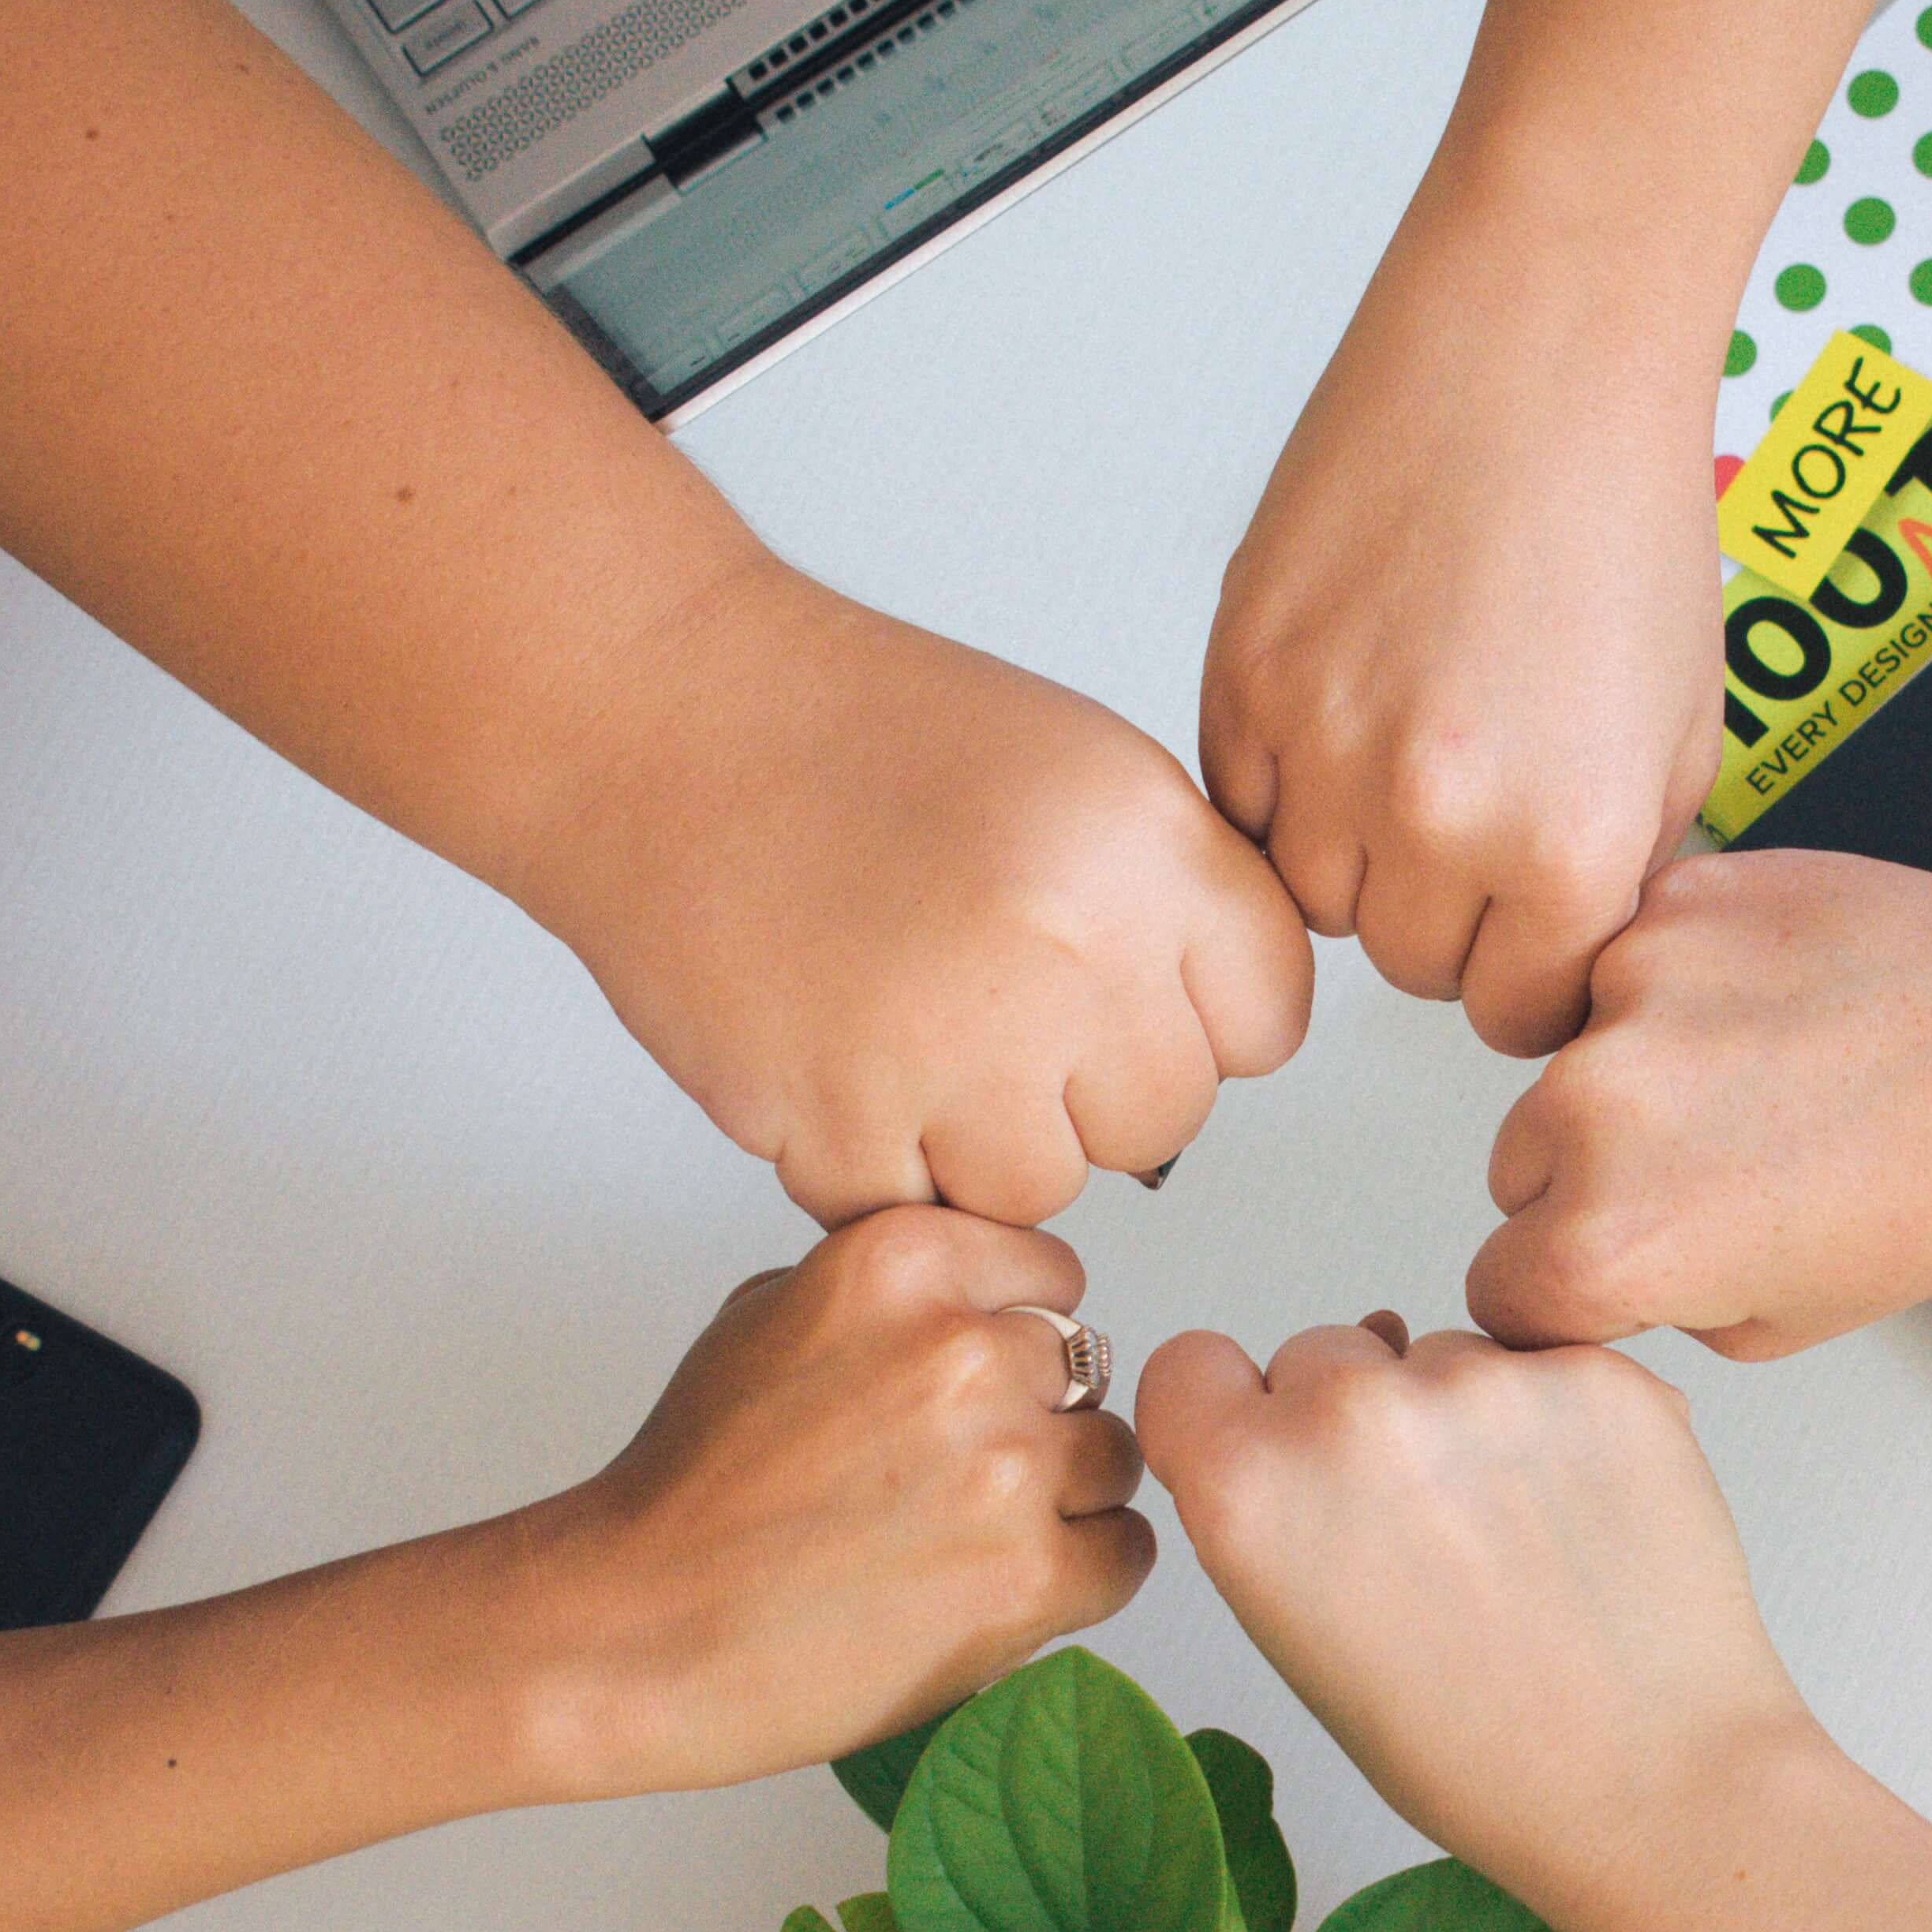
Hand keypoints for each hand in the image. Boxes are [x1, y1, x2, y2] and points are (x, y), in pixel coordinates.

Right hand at [496, 1209, 1153, 1794]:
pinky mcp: (1030, 1576)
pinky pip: (1125, 1553)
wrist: (637, 1630)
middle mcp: (964, 1350)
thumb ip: (892, 1293)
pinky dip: (1078, 1578)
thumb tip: (985, 1301)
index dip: (1018, 1338)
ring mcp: (1005, 1465)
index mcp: (901, 1264)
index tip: (974, 1388)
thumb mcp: (767, 1317)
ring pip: (1116, 1460)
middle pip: (1088, 1372)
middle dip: (1036, 1422)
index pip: (1053, 1275)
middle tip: (949, 1482)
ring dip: (1064, 1502)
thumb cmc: (689, 1492)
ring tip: (962, 1540)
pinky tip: (990, 1590)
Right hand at [553, 578, 1314, 1224]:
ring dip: (984, 1139)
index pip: (1268, 1020)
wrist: (664, 718)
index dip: (1200, 1016)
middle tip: (998, 1006)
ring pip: (1045, 1189)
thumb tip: (1225, 1036)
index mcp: (1143, 848)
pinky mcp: (836, 1121)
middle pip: (1164, 1121)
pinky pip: (914, 1214)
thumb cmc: (861, 734)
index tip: (1131, 991)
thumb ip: (1174, 903)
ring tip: (911, 1028)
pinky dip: (877, 1162)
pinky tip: (843, 1056)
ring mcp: (949, 1046)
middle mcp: (1063, 949)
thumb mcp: (1081, 770)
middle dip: (1092, 1087)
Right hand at [1136, 1316, 1813, 1907]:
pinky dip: (1560, 1418)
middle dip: (1355, 1420)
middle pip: (1319, 1353)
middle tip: (1423, 1531)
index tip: (1274, 1452)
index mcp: (1251, 1489)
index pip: (1192, 1367)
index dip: (1234, 1412)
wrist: (1654, 1784)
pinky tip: (1586, 1515)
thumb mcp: (1303, 1648)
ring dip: (1464, 1416)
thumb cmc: (1478, 1755)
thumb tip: (1296, 1417)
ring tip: (1519, 1537)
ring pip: (1439, 1352)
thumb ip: (1270, 1513)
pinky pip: (1544, 1360)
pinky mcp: (1596, 1372)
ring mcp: (1481, 1379)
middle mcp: (1351, 1414)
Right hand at [1202, 218, 1724, 1057]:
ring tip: (1412, 743)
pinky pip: (1243, 806)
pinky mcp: (1242, 674)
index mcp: (1566, 846)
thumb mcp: (1681, 733)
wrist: (1540, 345)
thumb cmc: (1623, 508)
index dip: (1527, 965)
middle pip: (1409, 966)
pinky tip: (1354, 699)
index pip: (1517, 1011)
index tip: (1527, 918)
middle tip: (1475, 803)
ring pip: (1313, 899)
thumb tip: (1562, 954)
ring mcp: (1324, 747)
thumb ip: (1618, 869)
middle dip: (1446, 908)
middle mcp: (1437, 815)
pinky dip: (1287, 782)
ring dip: (1357, 852)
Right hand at [1472, 848, 1931, 1356]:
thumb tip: (1597, 1265)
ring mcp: (1627, 992)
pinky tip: (1770, 1009)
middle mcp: (1592, 1111)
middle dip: (1590, 1178)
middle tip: (1717, 1169)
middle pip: (1518, 1166)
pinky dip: (1678, 987)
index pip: (1500, 1287)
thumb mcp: (1778, 1321)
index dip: (1564, 1290)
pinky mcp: (1670, 903)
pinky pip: (1627, 962)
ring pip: (1567, 1056)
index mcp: (1610, 1242)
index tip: (1617, 1270)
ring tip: (1761, 1080)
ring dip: (1631, 1073)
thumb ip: (1653, 1300)